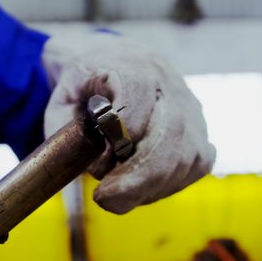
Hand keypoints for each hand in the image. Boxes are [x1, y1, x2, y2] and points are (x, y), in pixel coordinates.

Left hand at [42, 33, 215, 213]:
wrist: (113, 63)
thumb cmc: (84, 87)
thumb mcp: (61, 98)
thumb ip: (65, 128)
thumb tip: (93, 165)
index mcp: (130, 65)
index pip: (136, 98)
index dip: (121, 133)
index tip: (98, 165)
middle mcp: (168, 82)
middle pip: (170, 131)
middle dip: (139, 175)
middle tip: (105, 198)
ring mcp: (190, 106)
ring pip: (188, 152)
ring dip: (152, 185)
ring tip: (117, 196)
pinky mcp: (200, 129)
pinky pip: (197, 164)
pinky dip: (169, 184)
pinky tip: (141, 189)